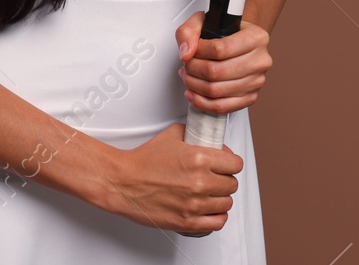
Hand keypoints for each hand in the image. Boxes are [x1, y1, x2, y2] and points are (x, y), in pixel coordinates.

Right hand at [101, 124, 242, 233]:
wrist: (123, 182)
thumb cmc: (144, 161)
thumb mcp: (174, 135)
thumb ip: (197, 136)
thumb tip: (215, 143)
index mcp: (200, 158)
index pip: (236, 164)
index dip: (231, 164)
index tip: (225, 165)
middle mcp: (200, 182)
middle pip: (232, 185)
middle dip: (224, 180)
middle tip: (214, 179)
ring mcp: (194, 204)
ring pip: (227, 204)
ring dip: (220, 198)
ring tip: (210, 194)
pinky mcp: (186, 221)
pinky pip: (217, 222)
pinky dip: (216, 217)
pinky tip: (209, 210)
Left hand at [175, 11, 272, 114]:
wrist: (240, 43)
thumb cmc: (225, 33)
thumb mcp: (204, 21)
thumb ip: (189, 31)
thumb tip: (186, 53)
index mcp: (256, 38)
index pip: (220, 49)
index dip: (198, 52)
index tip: (192, 50)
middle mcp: (260, 60)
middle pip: (216, 72)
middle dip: (192, 70)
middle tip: (186, 65)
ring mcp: (257, 81)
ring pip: (215, 91)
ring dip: (193, 85)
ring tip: (189, 76)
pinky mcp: (250, 97)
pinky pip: (221, 107)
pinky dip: (201, 102)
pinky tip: (194, 93)